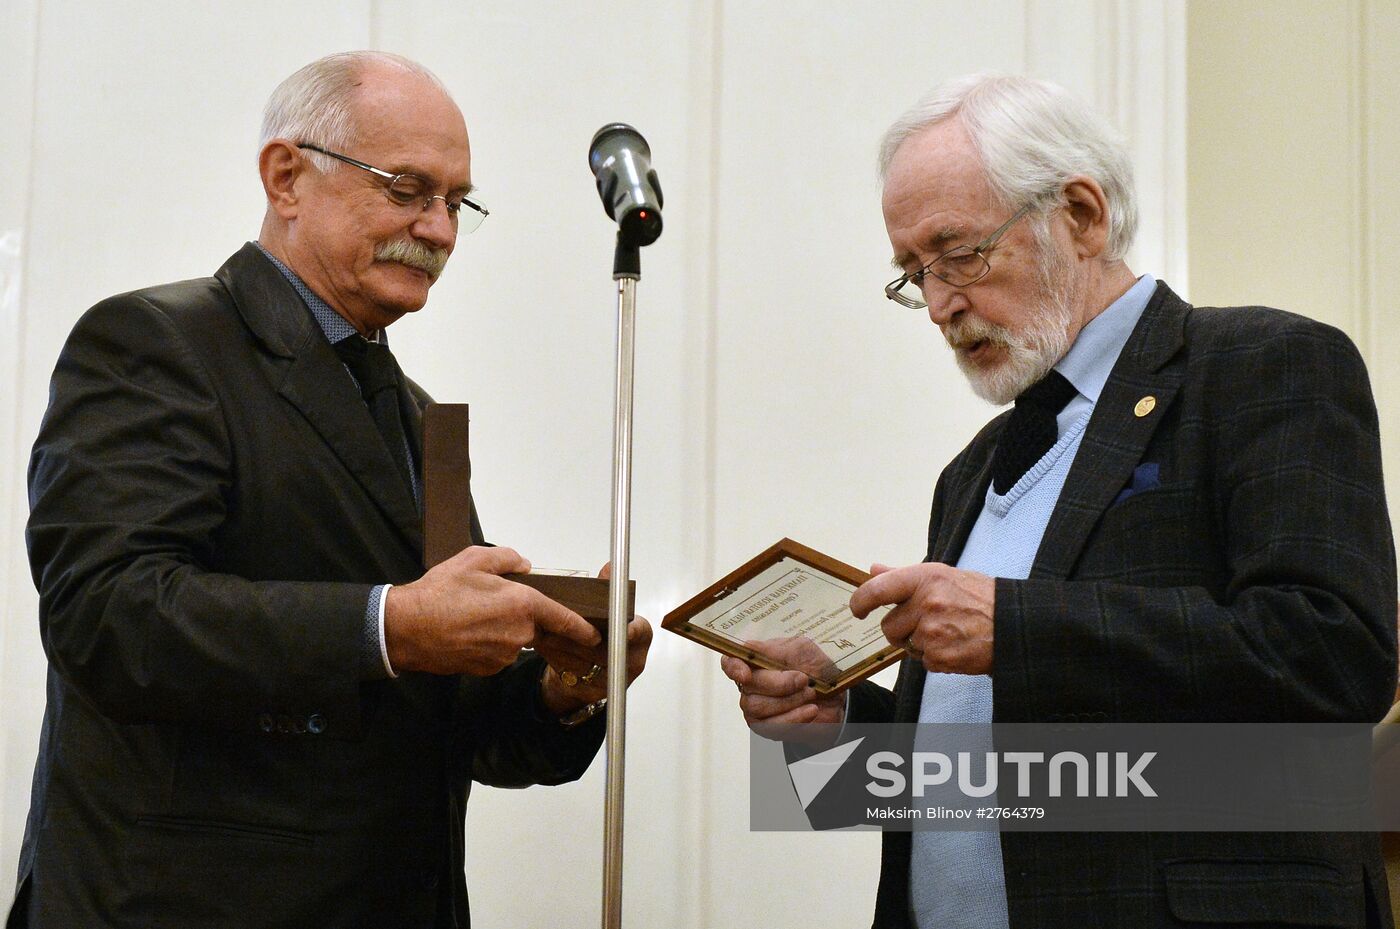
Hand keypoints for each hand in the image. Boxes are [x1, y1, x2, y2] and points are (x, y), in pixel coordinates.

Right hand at [384, 546, 599, 675]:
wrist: (407, 629)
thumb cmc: (439, 593)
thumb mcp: (473, 560)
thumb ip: (507, 558)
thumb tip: (524, 565)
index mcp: (521, 604)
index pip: (562, 618)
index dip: (581, 626)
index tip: (595, 633)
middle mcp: (519, 633)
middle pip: (534, 626)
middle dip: (521, 617)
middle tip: (490, 606)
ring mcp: (504, 654)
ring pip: (515, 640)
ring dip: (503, 630)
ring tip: (472, 616)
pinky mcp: (489, 668)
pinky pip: (499, 653)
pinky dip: (489, 643)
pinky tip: (467, 632)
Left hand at [538, 561, 652, 714]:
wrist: (593, 674)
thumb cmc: (602, 636)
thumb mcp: (609, 613)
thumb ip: (608, 592)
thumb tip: (609, 568)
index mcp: (640, 639)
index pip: (640, 633)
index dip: (631, 630)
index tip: (624, 629)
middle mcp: (631, 661)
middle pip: (603, 647)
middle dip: (578, 632)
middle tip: (557, 619)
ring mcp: (612, 678)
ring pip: (581, 660)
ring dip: (559, 644)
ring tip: (542, 628)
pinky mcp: (591, 691)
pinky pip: (568, 670)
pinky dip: (553, 656)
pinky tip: (542, 643)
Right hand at [720, 653, 845, 746]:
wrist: (838, 696)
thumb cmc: (817, 669)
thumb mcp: (800, 649)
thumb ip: (774, 649)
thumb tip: (747, 647)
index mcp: (755, 662)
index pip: (730, 663)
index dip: (733, 668)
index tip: (746, 674)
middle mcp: (750, 686)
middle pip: (748, 687)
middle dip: (779, 684)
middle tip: (803, 679)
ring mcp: (756, 709)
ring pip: (759, 707)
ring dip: (790, 700)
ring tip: (810, 693)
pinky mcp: (768, 728)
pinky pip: (773, 726)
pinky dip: (795, 717)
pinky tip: (810, 709)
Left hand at [849, 561, 995, 674]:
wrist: (1014, 623)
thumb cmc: (980, 597)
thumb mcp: (943, 575)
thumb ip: (903, 575)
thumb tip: (873, 570)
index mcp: (926, 578)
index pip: (877, 589)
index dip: (860, 601)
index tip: (857, 610)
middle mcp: (927, 602)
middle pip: (889, 626)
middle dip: (901, 629)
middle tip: (926, 623)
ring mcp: (933, 632)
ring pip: (906, 645)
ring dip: (919, 644)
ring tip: (947, 632)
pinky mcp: (941, 656)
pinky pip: (923, 662)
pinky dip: (936, 658)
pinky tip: (955, 645)